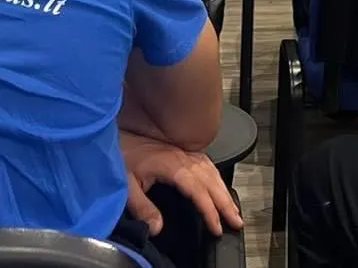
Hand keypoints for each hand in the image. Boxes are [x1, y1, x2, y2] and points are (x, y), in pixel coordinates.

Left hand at [120, 131, 242, 236]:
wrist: (120, 129)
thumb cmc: (124, 154)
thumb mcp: (127, 184)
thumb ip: (142, 207)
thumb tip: (157, 228)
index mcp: (173, 166)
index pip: (198, 191)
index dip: (210, 210)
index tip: (217, 227)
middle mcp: (184, 157)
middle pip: (212, 182)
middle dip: (225, 203)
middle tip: (237, 222)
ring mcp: (186, 152)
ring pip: (212, 172)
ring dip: (224, 191)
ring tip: (233, 209)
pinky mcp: (184, 149)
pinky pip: (207, 164)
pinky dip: (217, 177)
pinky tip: (219, 186)